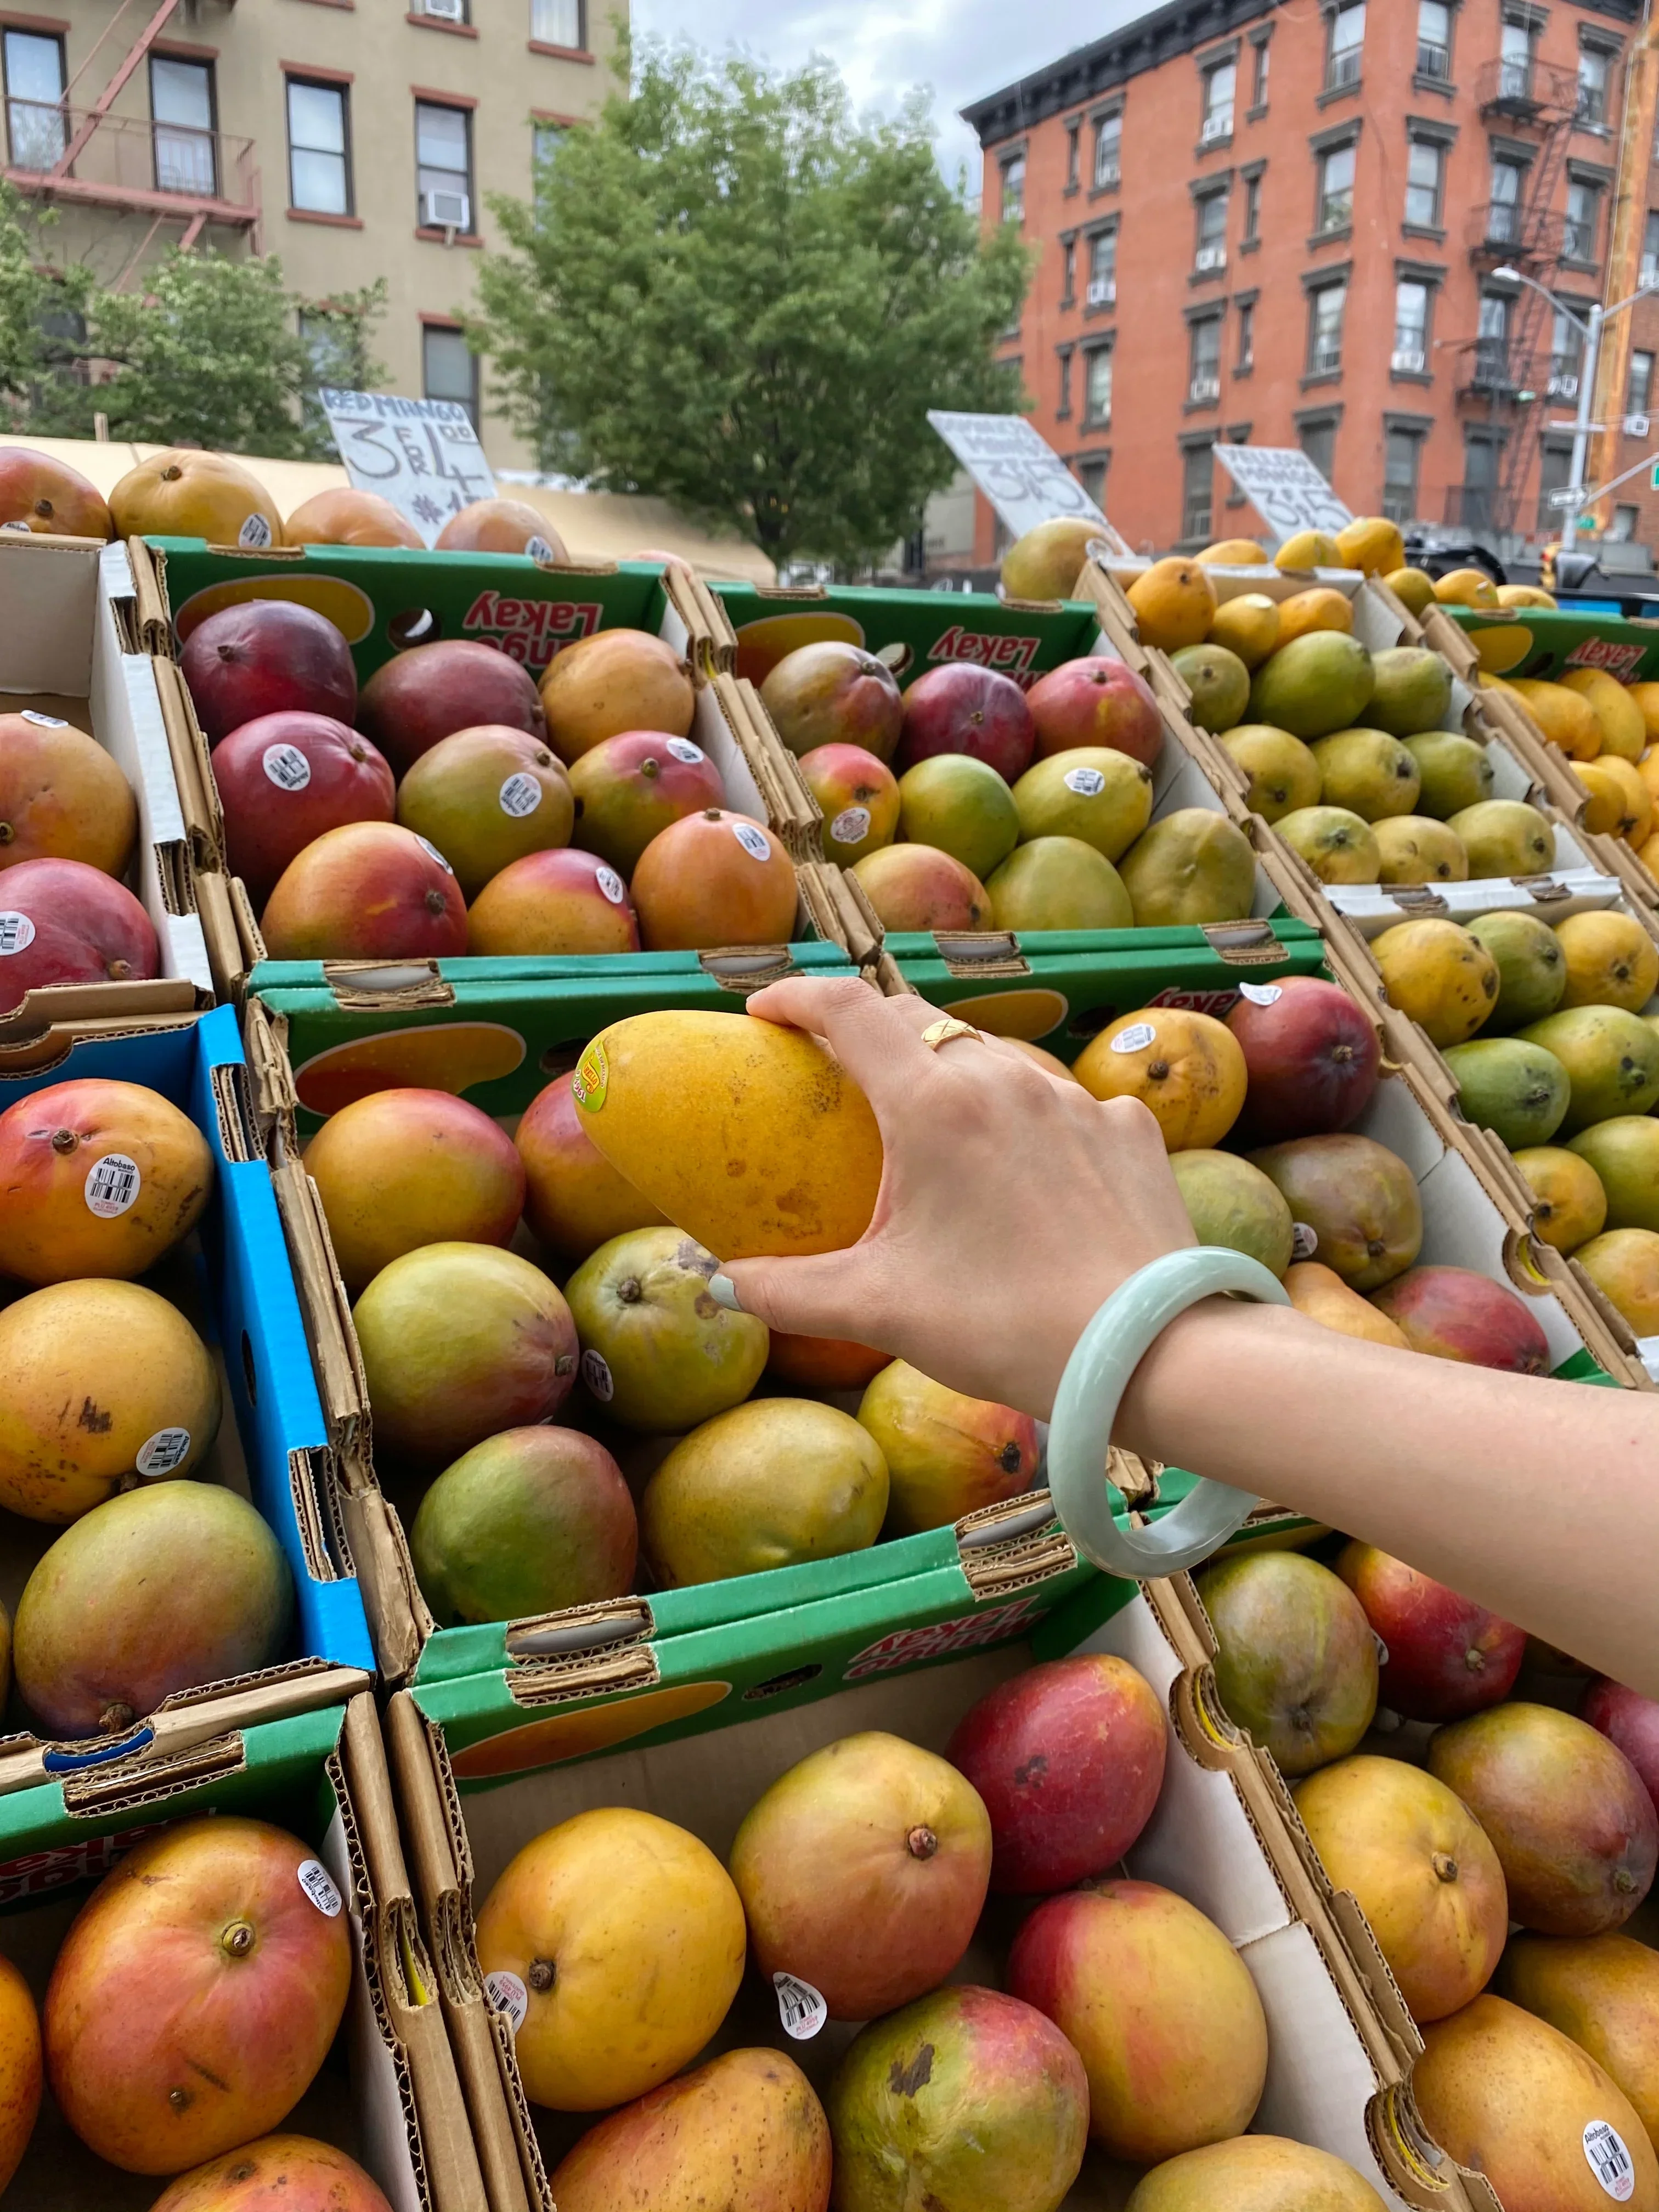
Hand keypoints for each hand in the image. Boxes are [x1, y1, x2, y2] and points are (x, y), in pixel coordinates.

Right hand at [718, 977, 1195, 1415]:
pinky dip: (1031, 1122)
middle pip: (918, 1020)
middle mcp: (1005, 1078)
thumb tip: (717, 1285)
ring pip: (995, 1058)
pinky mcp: (1130, 1131)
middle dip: (869, 1033)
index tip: (765, 1010)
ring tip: (937, 1131)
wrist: (1150, 1352)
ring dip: (953, 1076)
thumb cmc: (1005, 1327)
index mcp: (934, 1103)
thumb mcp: (879, 1311)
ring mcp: (1076, 1099)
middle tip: (840, 1073)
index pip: (848, 1009)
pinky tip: (1030, 1174)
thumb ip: (785, 1292)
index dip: (797, 997)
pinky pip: (1065, 1104)